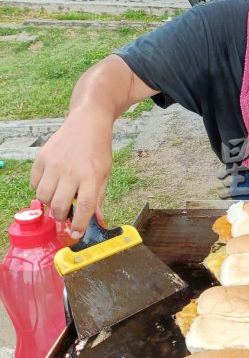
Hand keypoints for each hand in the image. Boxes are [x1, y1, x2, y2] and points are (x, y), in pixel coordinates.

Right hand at [31, 111, 112, 238]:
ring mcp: (54, 164)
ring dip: (50, 203)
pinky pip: (34, 182)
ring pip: (43, 196)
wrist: (87, 123)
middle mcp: (71, 171)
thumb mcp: (105, 174)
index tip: (76, 234)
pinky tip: (52, 183)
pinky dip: (40, 188)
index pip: (85, 207)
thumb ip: (99, 198)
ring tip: (59, 198)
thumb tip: (98, 222)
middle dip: (61, 217)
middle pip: (60, 205)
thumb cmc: (98, 150)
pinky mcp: (42, 158)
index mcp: (91, 176)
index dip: (80, 225)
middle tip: (65, 216)